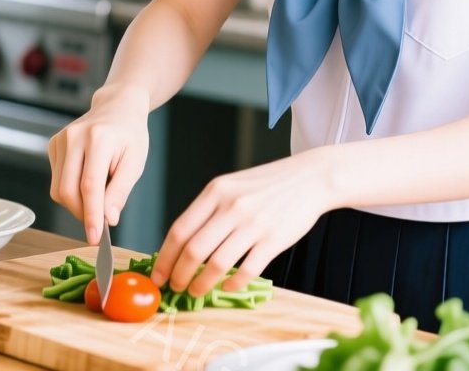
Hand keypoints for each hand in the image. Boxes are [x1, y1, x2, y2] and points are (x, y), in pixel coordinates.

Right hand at [47, 86, 150, 244]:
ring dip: (76, 204)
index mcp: (99, 139)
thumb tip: (108, 219)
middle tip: (100, 222)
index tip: (95, 238)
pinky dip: (71, 190)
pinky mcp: (53, 145)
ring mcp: (60, 139)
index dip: (91, 215)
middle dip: (82, 213)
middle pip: (68, 190)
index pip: (90, 186)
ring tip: (98, 195)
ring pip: (58, 189)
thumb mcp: (135, 163)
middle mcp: (75, 137)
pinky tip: (87, 180)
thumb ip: (120, 191)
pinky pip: (56, 181)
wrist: (117, 107)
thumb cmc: (130, 135)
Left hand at [150, 150, 334, 296]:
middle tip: (175, 287)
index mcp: (216, 191)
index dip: (165, 257)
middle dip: (179, 275)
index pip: (180, 230)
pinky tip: (227, 286)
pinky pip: (246, 270)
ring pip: (217, 264)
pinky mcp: (274, 240)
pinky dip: (232, 283)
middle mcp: (232, 207)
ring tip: (196, 291)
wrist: (310, 178)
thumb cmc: (267, 184)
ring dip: (201, 284)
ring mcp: (253, 224)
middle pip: (193, 250)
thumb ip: (208, 210)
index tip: (158, 274)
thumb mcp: (231, 186)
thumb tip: (181, 244)